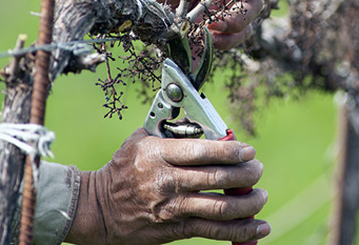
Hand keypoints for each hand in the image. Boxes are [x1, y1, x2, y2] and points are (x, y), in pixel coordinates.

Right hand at [65, 128, 270, 244]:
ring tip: (260, 196)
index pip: (203, 151)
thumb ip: (172, 131)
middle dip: (246, 174)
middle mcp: (168, 181)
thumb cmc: (123, 168)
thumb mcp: (141, 140)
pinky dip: (240, 230)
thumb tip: (206, 126)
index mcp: (160, 154)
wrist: (98, 208)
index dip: (231, 150)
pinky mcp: (175, 230)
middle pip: (217, 178)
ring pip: (220, 208)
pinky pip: (213, 231)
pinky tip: (259, 226)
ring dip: (248, 203)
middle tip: (258, 170)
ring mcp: (173, 208)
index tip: (249, 150)